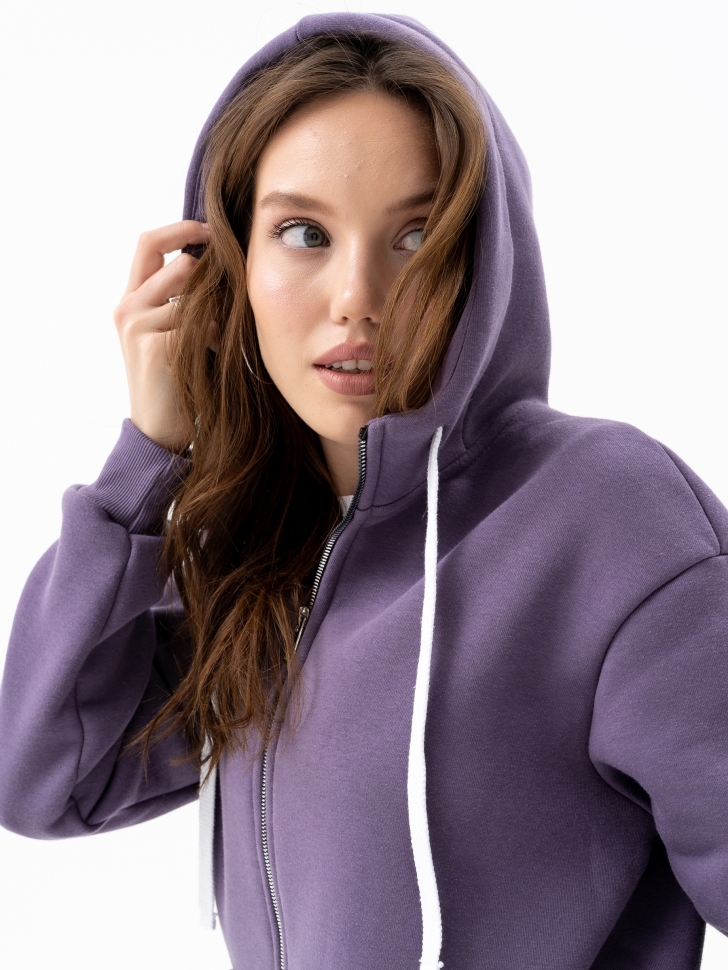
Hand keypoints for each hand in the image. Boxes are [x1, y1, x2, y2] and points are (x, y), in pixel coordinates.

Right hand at [114, 221, 210, 452]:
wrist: (160, 430)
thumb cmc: (177, 381)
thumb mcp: (176, 333)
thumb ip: (184, 300)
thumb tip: (221, 264)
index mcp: (131, 300)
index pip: (149, 242)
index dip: (181, 228)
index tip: (212, 231)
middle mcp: (128, 307)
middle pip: (176, 263)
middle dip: (209, 274)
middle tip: (231, 279)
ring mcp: (138, 326)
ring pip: (194, 295)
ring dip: (214, 313)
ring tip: (214, 340)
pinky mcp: (156, 346)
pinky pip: (200, 324)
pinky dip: (213, 339)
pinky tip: (210, 359)